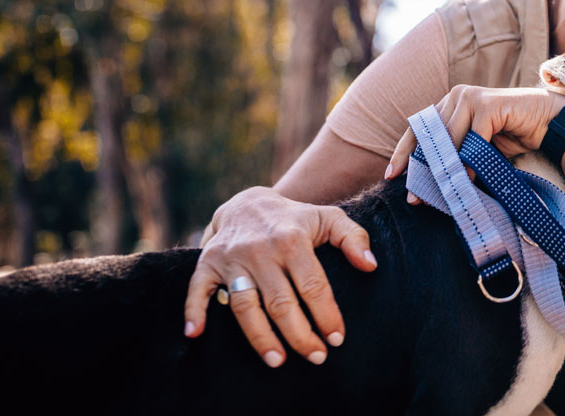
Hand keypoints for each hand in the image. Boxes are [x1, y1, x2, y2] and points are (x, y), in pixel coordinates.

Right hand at [183, 186, 377, 366]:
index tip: (336, 338)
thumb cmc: (295, 218)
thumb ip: (354, 238)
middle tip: (316, 357)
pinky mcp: (208, 263)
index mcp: (293, 240)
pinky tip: (195, 334)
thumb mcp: (329, 218)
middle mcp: (261, 250)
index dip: (326, 314)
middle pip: (281, 302)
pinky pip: (197, 290)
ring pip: (245, 306)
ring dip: (260, 336)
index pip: (313, 285)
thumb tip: (370, 266)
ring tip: (278, 361)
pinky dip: (193, 311)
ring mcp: (232, 258)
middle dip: (300, 334)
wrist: (249, 202)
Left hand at [383, 86, 564, 203]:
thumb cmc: (512, 136)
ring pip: (449, 138)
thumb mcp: (477, 148)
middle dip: (422, 168)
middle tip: (414, 196)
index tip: (392, 176)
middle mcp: (456, 95)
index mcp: (449, 103)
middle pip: (430, 135)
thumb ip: (454, 156)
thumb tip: (426, 185)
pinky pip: (472, 138)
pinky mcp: (489, 104)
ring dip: (445, 169)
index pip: (419, 128)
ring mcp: (472, 97)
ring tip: (440, 194)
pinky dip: (469, 161)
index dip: (404, 152)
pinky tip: (467, 180)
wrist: (549, 123)